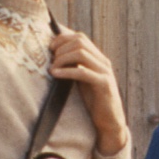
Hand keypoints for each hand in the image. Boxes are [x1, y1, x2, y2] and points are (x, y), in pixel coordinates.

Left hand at [47, 29, 127, 154]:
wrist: (109, 121)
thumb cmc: (93, 101)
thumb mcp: (82, 79)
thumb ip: (74, 66)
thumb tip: (53, 56)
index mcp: (98, 58)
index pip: (80, 37)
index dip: (62, 38)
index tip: (49, 48)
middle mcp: (103, 61)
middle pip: (80, 41)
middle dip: (61, 48)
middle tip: (51, 60)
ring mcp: (105, 72)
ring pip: (81, 53)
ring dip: (62, 59)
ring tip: (52, 69)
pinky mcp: (103, 84)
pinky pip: (83, 72)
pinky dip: (66, 71)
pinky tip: (55, 75)